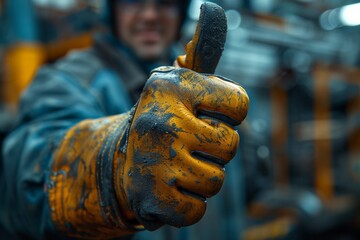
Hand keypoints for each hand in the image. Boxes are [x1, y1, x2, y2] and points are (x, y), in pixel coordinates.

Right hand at [114, 66, 248, 229]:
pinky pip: (197, 209)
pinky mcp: (153, 198)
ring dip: (203, 178)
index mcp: (169, 87)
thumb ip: (196, 61)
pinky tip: (172, 190)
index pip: (238, 102)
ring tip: (179, 168)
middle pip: (230, 144)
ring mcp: (156, 161)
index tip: (212, 115)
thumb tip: (209, 20)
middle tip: (190, 146)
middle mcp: (161, 121)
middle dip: (216, 149)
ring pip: (216, 180)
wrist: (119, 161)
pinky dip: (189, 205)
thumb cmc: (161, 123)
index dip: (230, 113)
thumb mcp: (173, 88)